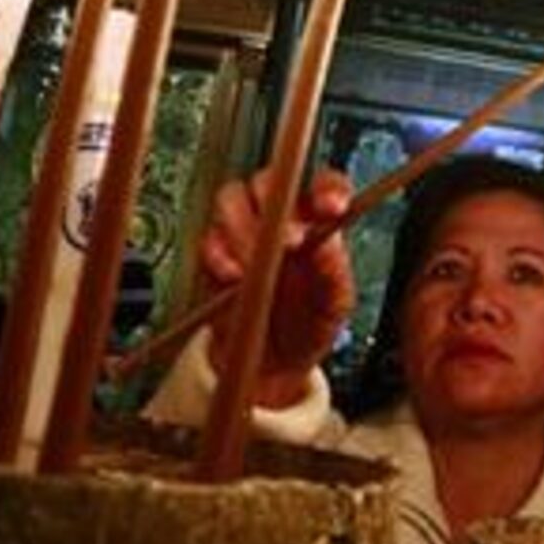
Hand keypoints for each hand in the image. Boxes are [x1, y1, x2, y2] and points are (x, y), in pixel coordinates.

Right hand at [199, 166, 355, 405]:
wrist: (271, 364)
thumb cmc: (307, 325)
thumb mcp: (334, 306)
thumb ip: (334, 273)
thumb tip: (327, 244)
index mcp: (317, 221)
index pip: (325, 184)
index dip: (327, 188)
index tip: (330, 207)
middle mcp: (279, 217)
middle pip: (270, 179)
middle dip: (277, 203)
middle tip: (289, 241)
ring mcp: (242, 230)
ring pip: (233, 199)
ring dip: (244, 227)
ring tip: (257, 262)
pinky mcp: (214, 253)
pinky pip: (209, 239)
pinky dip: (220, 255)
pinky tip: (235, 276)